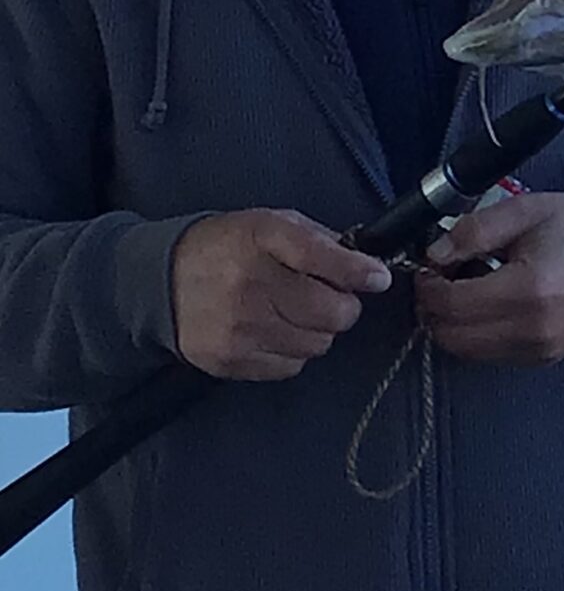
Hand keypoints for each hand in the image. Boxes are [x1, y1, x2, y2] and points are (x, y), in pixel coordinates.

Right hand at [171, 209, 391, 380]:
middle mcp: (249, 284)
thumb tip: (367, 267)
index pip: (322, 258)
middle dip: (342, 306)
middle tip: (327, 297)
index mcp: (262, 238)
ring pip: (317, 343)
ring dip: (317, 330)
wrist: (159, 280)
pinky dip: (292, 351)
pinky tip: (272, 330)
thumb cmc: (227, 248)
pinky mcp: (229, 358)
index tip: (376, 278)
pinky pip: (291, 365)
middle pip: (332, 312)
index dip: (358, 271)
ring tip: (292, 312)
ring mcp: (238, 326)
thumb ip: (321, 241)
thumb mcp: (271, 224)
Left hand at [414, 193, 563, 366]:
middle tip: (441, 278)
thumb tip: (434, 254)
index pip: (449, 303)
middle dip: (433, 307)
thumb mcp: (527, 210)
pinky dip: (475, 333)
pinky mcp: (543, 357)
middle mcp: (533, 328)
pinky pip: (488, 354)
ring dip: (451, 323)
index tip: (430, 265)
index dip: (427, 284)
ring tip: (465, 290)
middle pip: (450, 335)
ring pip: (464, 350)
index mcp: (529, 288)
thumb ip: (473, 231)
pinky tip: (488, 304)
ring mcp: (540, 348)